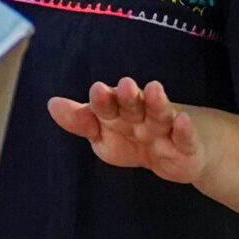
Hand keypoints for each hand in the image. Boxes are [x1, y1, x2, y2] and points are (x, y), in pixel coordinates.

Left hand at [47, 77, 209, 185]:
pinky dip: (184, 129)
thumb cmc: (135, 138)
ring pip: (159, 114)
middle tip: (125, 85)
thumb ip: (80, 121)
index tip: (97, 90)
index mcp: (118, 112)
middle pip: (133, 105)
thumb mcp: (104, 135)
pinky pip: (185, 137)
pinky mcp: (186, 145)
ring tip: (154, 89)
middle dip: (129, 97)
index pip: (107, 105)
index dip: (102, 100)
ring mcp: (165, 129)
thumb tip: (52, 104)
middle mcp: (141, 115)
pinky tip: (182, 120)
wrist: (180, 153)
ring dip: (156, 103)